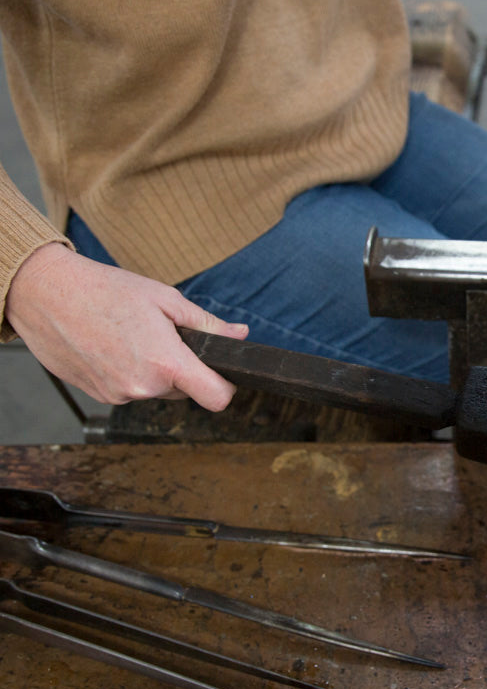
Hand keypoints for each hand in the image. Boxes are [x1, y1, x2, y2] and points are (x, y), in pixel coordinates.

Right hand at [6, 243, 248, 409]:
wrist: (45, 294)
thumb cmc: (103, 291)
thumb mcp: (166, 300)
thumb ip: (207, 324)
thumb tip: (239, 335)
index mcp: (165, 364)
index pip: (216, 398)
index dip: (225, 386)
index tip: (221, 373)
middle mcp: (143, 387)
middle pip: (185, 391)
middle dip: (181, 368)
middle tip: (161, 336)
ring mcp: (118, 395)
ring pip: (156, 390)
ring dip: (153, 370)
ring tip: (131, 337)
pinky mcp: (99, 396)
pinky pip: (130, 389)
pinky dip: (129, 372)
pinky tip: (113, 346)